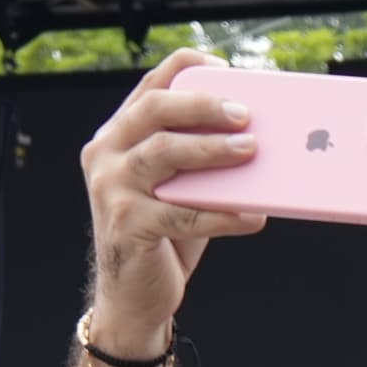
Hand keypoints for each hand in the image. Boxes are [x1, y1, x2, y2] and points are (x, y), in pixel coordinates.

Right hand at [79, 49, 265, 346]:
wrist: (135, 297)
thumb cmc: (166, 236)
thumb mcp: (180, 189)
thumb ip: (200, 161)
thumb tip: (261, 141)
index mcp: (118, 135)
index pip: (149, 86)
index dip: (185, 69)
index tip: (224, 68)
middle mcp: (106, 153)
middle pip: (155, 110)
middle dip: (203, 106)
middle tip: (245, 114)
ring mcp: (110, 188)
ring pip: (164, 154)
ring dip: (212, 150)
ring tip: (251, 151)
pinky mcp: (125, 226)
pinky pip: (182, 214)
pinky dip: (223, 215)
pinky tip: (253, 218)